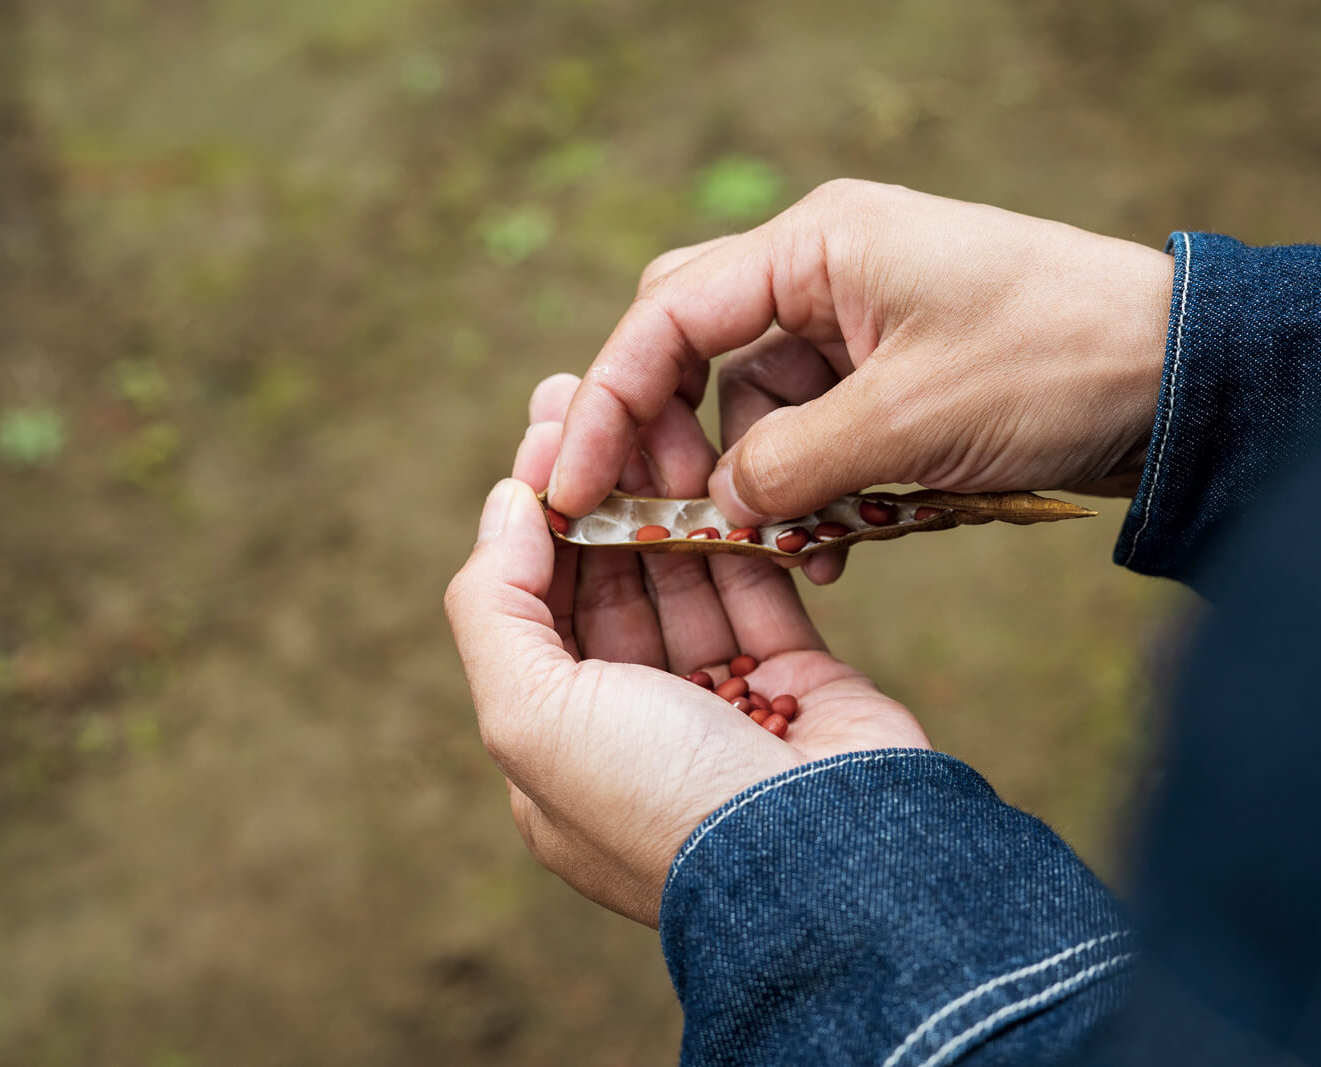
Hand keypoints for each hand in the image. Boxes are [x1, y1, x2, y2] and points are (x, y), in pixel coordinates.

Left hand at [444, 374, 929, 925]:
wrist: (826, 862)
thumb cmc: (661, 798)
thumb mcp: (531, 716)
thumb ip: (494, 605)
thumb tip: (503, 506)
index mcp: (558, 753)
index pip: (531, 610)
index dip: (534, 515)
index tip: (548, 427)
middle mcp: (635, 728)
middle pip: (607, 581)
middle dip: (599, 485)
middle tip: (596, 389)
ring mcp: (719, 705)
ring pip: (684, 573)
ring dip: (667, 490)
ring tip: (662, 400)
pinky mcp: (795, 680)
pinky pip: (756, 586)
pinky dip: (738, 527)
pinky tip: (721, 458)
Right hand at [546, 179, 1172, 583]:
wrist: (1179, 378)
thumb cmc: (1054, 365)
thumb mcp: (909, 422)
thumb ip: (790, 464)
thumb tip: (714, 506)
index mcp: (816, 246)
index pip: (668, 316)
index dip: (610, 404)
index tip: (574, 487)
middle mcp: (823, 271)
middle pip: (697, 351)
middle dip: (679, 440)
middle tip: (680, 520)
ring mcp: (857, 322)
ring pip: (755, 405)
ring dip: (759, 482)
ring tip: (788, 549)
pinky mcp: (891, 373)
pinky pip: (816, 430)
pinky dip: (812, 487)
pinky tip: (833, 545)